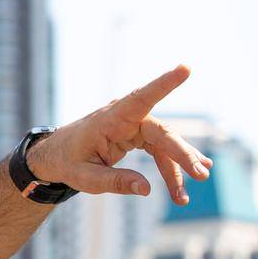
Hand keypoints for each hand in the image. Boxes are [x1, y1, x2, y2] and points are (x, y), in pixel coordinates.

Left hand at [26, 65, 211, 203]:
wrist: (56, 155)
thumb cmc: (67, 162)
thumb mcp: (84, 177)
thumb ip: (114, 182)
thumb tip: (147, 189)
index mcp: (109, 119)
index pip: (140, 99)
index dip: (163, 84)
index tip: (184, 69)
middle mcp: (125, 117)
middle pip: (161, 132)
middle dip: (182, 154)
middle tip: (202, 174)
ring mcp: (133, 125)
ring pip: (164, 143)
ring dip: (178, 165)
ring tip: (190, 190)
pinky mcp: (137, 134)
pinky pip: (159, 149)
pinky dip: (170, 167)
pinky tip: (184, 184)